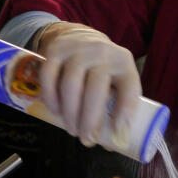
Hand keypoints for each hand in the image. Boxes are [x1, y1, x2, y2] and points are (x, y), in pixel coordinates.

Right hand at [36, 23, 139, 147]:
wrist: (78, 35)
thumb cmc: (100, 67)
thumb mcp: (115, 78)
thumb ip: (116, 105)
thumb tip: (115, 142)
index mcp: (123, 63)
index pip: (129, 88)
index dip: (125, 112)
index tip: (118, 134)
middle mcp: (103, 53)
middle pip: (95, 90)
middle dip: (90, 121)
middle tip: (86, 140)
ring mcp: (77, 50)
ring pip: (71, 85)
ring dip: (70, 113)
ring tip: (72, 130)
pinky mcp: (56, 50)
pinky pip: (49, 77)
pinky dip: (50, 98)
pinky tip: (55, 111)